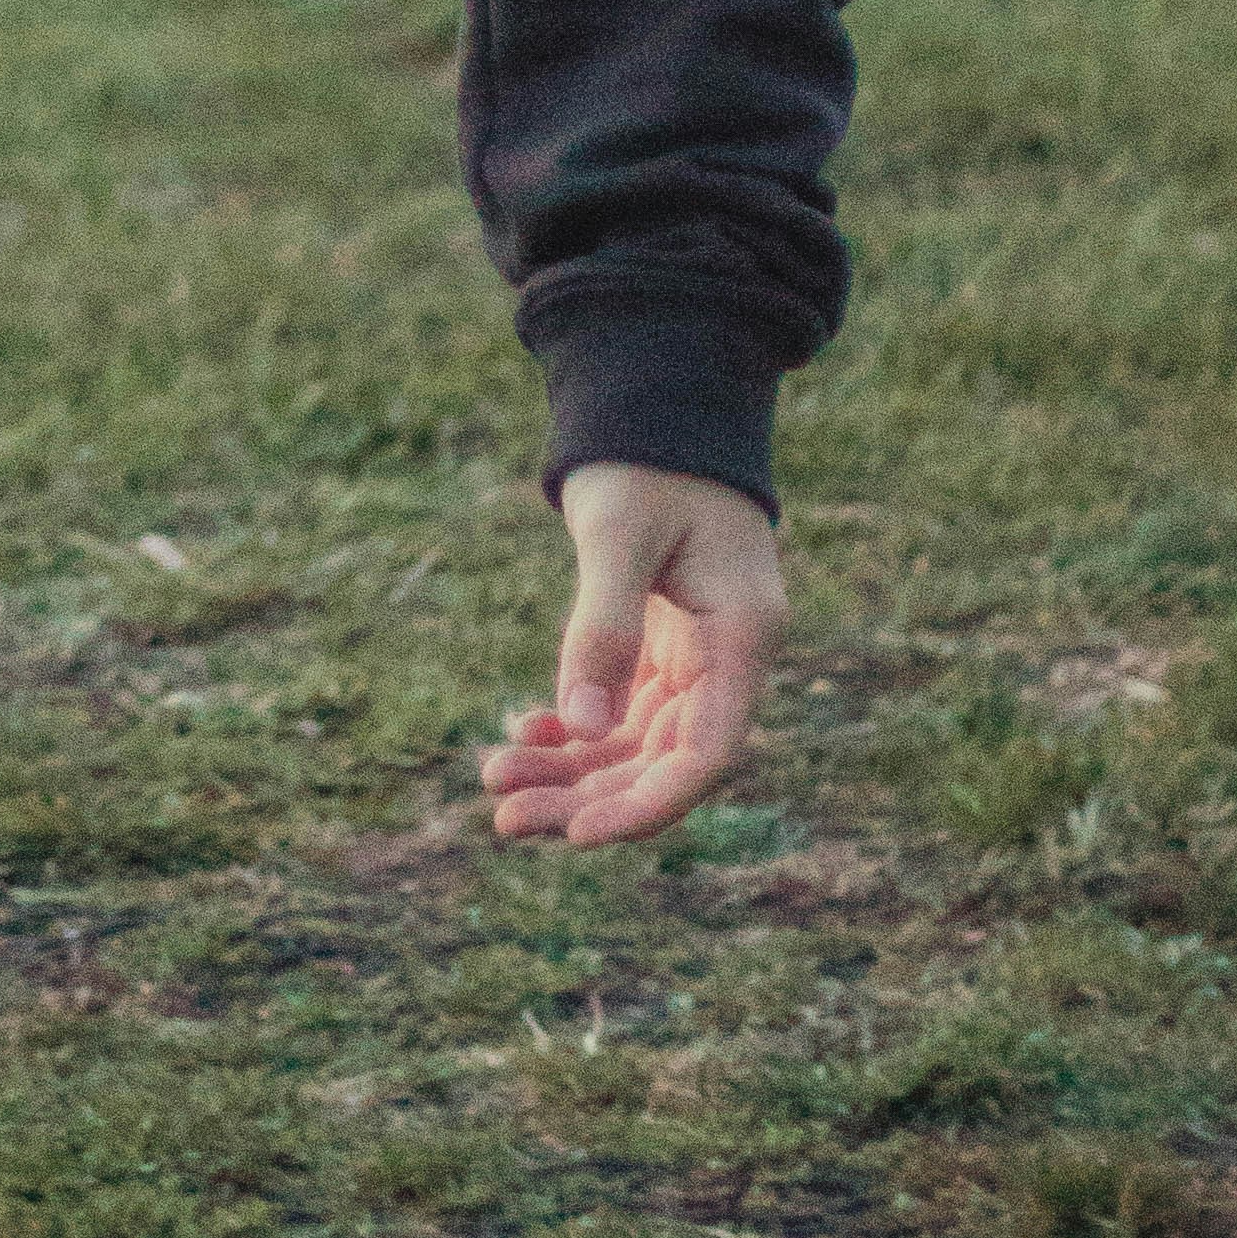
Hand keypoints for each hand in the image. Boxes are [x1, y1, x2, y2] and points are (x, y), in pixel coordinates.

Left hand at [480, 463, 784, 849]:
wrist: (655, 400)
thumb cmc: (645, 457)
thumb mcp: (619, 534)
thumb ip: (604, 628)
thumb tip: (580, 729)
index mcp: (741, 635)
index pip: (704, 753)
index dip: (646, 806)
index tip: (580, 837)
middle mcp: (729, 658)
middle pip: (663, 761)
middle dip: (588, 798)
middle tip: (503, 820)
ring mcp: (698, 655)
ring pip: (637, 743)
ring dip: (572, 772)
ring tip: (495, 788)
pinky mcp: (664, 646)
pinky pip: (622, 711)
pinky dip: (575, 731)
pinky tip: (523, 734)